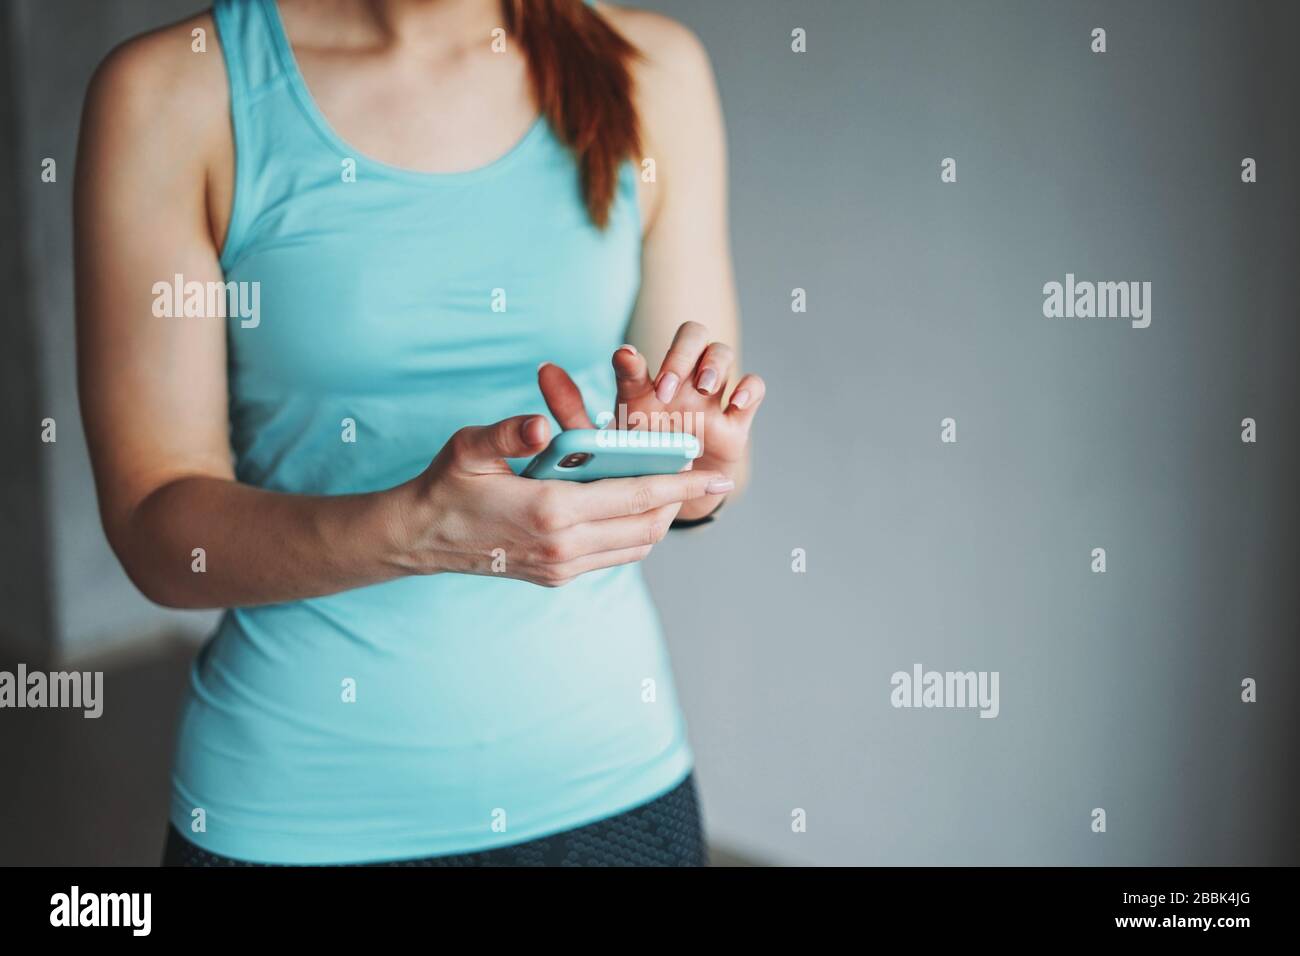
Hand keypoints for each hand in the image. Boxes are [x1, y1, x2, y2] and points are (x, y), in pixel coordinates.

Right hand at [392, 414, 733, 585]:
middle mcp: (564, 546)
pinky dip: (634, 535)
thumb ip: (507, 431)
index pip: (635, 496)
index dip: (680, 485)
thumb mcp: (469, 447)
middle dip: (677, 501)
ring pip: (635, 547)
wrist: (419, 539)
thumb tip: (540, 421)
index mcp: (551, 510)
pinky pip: (613, 557)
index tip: (713, 477)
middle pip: (646, 526)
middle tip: (695, 475)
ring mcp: (562, 567)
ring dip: (657, 519)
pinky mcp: (556, 577)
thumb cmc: (446, 484)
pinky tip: (632, 509)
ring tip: (668, 489)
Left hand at [539, 321, 764, 518]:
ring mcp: (711, 398)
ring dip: (713, 365)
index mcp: (642, 387)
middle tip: (668, 387)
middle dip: (680, 355)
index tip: (623, 360)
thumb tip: (543, 368)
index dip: (632, 358)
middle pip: (691, 337)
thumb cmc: (633, 466)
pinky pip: (754, 387)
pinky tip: (735, 403)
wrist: (672, 500)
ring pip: (722, 353)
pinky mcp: (738, 419)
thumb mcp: (599, 445)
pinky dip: (748, 389)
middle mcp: (680, 383)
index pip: (638, 360)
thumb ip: (571, 410)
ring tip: (702, 388)